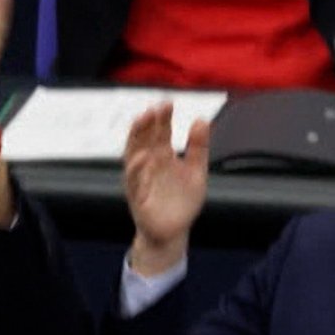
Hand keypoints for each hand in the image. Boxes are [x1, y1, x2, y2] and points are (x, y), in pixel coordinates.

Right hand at [122, 103, 210, 272]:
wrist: (174, 232)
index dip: (162, 118)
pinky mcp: (138, 198)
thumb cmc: (182, 202)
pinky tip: (143, 157)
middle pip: (144, 139)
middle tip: (154, 107)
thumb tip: (201, 119)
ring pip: (133, 155)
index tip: (167, 102)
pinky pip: (135, 182)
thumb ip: (199, 147)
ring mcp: (141, 180)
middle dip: (148, 123)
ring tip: (142, 120)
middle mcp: (148, 165)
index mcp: (161, 157)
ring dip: (136, 138)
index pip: (159, 132)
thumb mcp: (197, 171)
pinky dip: (137, 170)